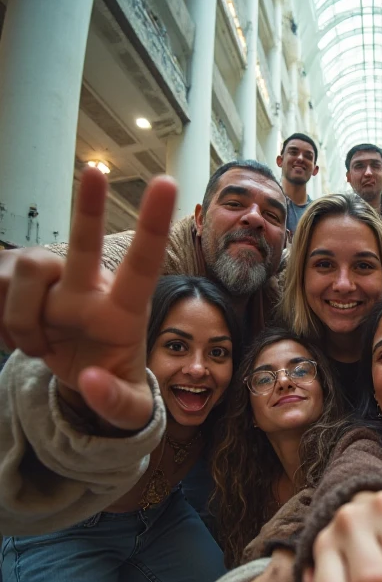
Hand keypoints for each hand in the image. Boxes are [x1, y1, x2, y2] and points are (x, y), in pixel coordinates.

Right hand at [1, 167, 176, 429]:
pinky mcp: (12, 283)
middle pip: (83, 245)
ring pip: (24, 276)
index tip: (166, 184)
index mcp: (123, 310)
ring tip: (35, 348)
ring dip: (20, 321)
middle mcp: (87, 286)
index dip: (152, 226)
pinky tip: (12, 337)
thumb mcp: (128, 410)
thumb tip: (90, 380)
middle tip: (96, 171)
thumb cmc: (111, 381)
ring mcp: (49, 281)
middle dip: (90, 208)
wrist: (78, 375)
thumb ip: (117, 403)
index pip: (144, 266)